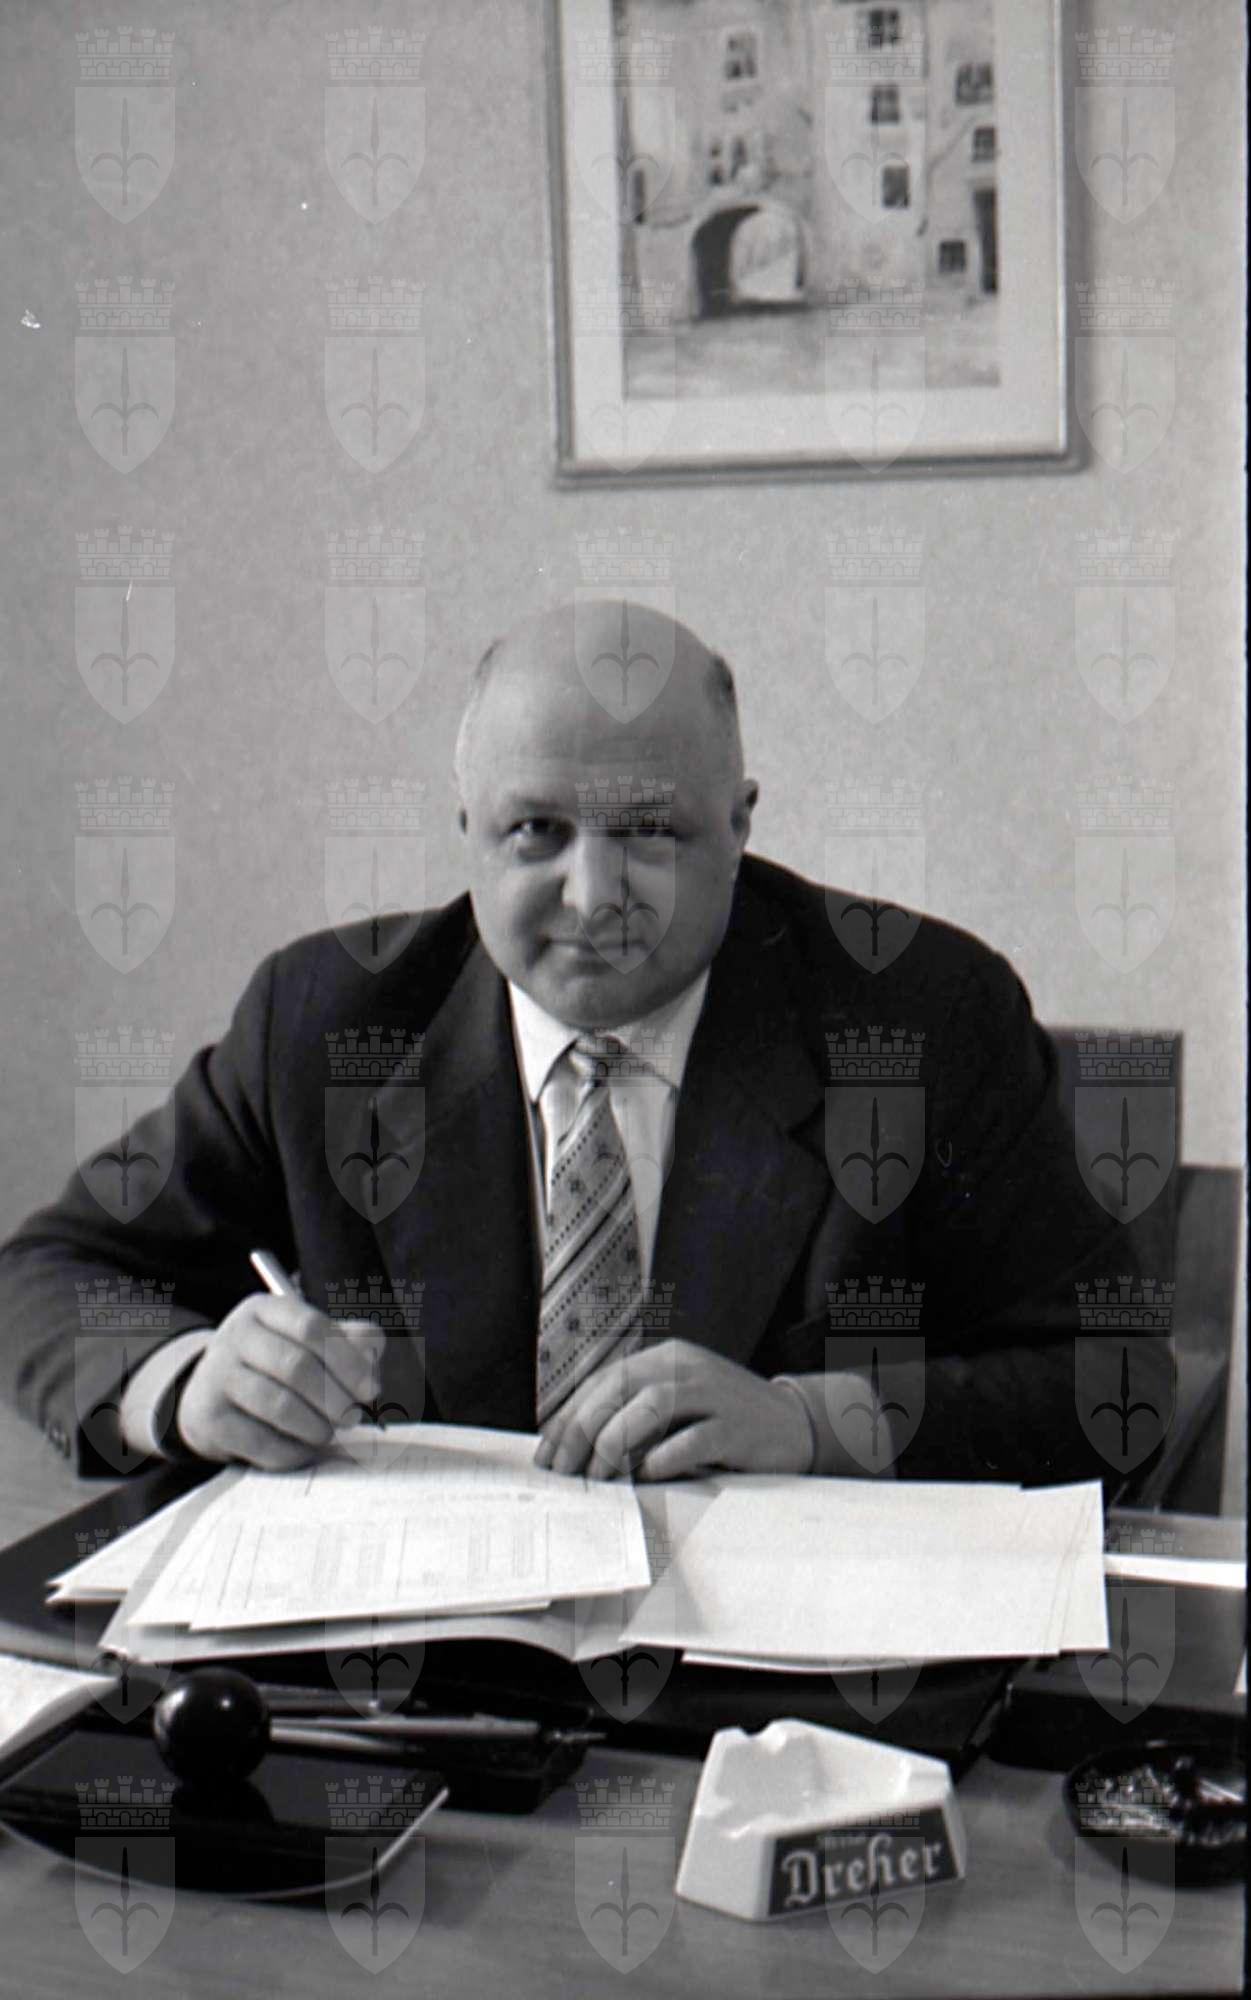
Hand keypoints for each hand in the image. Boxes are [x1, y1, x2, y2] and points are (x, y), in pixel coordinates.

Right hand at [176, 1294, 384, 1470]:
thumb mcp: (309, 1343)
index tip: (371, 1390)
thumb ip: (349, 1342)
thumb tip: (372, 1354)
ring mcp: (216, 1376)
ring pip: (278, 1405)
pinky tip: (303, 1448)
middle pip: (296, 1367)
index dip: (348, 1361)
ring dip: (315, 1426)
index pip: (312, 1328)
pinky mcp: (208, 1418)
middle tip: (353, 1418)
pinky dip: (292, 1450)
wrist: (210, 1395)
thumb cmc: (274, 1366)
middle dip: (335, 1398)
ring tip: (328, 1433)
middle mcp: (235, 1336)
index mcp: (264, 1309)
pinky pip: (260, 1441)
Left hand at [534, 1340, 813, 1481]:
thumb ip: (636, 1412)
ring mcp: (713, 1394)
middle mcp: (686, 1367)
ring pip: (650, 1406)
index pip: (603, 1382)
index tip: (548, 1454)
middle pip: (619, 1389)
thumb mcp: (678, 1404)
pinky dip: (664, 1458)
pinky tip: (649, 1474)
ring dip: (616, 1442)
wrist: (796, 1424)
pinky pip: (692, 1439)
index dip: (570, 1417)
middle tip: (566, 1471)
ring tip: (601, 1475)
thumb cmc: (725, 1420)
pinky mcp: (736, 1427)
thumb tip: (577, 1445)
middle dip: (583, 1432)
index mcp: (666, 1358)